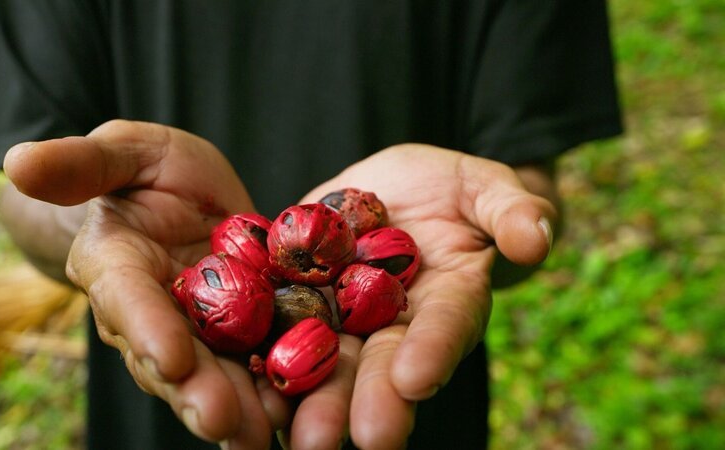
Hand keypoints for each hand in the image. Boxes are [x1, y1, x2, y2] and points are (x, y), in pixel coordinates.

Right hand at [4, 120, 289, 446]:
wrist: (179, 198)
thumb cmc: (143, 171)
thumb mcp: (123, 151)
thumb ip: (79, 162)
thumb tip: (16, 162)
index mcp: (115, 267)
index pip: (126, 300)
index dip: (148, 328)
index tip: (172, 356)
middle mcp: (151, 312)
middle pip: (170, 357)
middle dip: (194, 391)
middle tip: (222, 420)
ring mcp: (196, 328)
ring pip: (212, 374)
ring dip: (237, 407)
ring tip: (264, 433)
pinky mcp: (239, 330)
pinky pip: (254, 362)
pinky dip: (274, 389)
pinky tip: (298, 412)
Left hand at [282, 144, 556, 448]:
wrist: (395, 191)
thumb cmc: (454, 190)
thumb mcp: (485, 188)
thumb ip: (511, 210)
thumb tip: (537, 238)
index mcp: (447, 302)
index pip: (446, 327)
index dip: (432, 350)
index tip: (415, 378)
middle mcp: (395, 325)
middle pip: (381, 366)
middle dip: (367, 401)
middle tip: (352, 438)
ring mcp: (343, 317)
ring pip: (327, 364)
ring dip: (310, 402)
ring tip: (294, 435)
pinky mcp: (299, 299)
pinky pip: (277, 328)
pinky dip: (259, 358)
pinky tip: (241, 384)